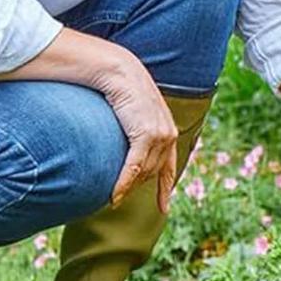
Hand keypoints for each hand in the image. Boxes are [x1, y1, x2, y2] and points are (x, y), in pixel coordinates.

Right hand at [99, 55, 177, 213]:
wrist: (119, 72)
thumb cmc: (121, 88)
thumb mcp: (132, 112)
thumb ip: (134, 128)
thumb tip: (123, 141)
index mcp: (167, 130)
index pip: (168, 166)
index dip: (165, 188)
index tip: (163, 208)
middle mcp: (168, 135)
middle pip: (151, 173)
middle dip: (136, 187)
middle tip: (118, 196)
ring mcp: (159, 136)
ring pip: (142, 173)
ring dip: (128, 189)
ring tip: (112, 199)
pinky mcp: (145, 135)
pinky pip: (133, 168)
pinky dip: (123, 185)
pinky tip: (114, 197)